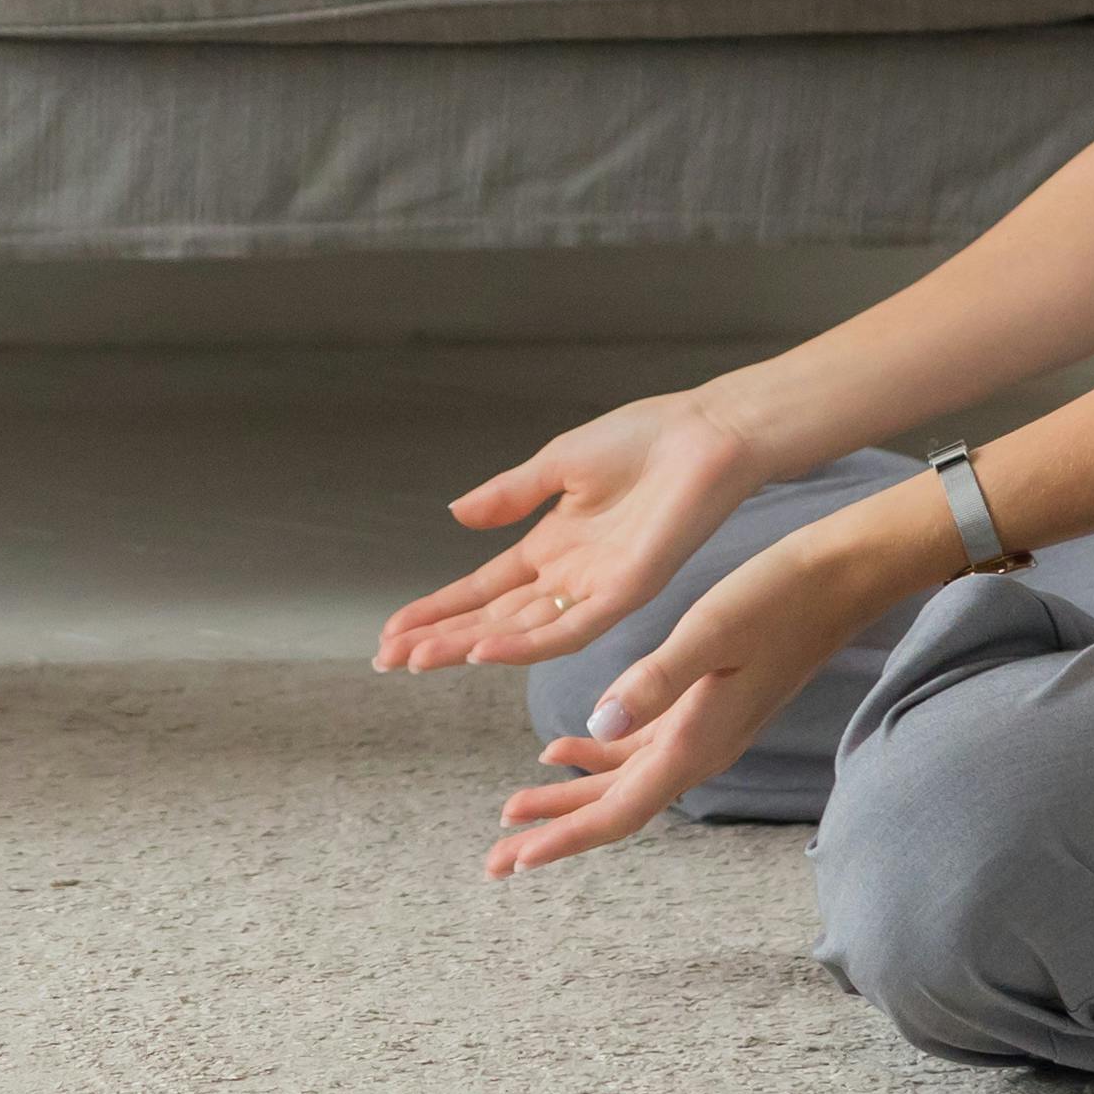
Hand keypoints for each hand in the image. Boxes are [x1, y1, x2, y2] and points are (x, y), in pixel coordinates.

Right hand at [375, 387, 775, 675]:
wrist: (705, 434)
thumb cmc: (646, 440)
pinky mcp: (626, 591)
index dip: (438, 609)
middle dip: (439, 638)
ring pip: (521, 633)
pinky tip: (483, 651)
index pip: (483, 589)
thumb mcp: (559, 464)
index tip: (393, 630)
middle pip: (492, 619)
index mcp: (553, 545)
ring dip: (468, 646)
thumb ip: (508, 494)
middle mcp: (569, 576)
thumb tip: (454, 514)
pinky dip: (525, 644)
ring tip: (418, 659)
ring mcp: (596, 589)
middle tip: (388, 659)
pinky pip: (569, 630)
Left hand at [485, 525, 888, 878]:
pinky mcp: (704, 708)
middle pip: (614, 810)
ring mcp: (702, 732)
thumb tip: (596, 724)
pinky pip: (639, 750)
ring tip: (514, 811)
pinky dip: (597, 756)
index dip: (563, 838)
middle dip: (553, 834)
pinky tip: (561, 748)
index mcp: (695, 742)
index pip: (619, 811)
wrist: (838, 581)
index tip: (514, 860)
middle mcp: (698, 750)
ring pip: (622, 783)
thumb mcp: (710, 632)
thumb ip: (655, 680)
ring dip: (568, 799)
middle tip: (494, 860)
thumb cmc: (778, 599)